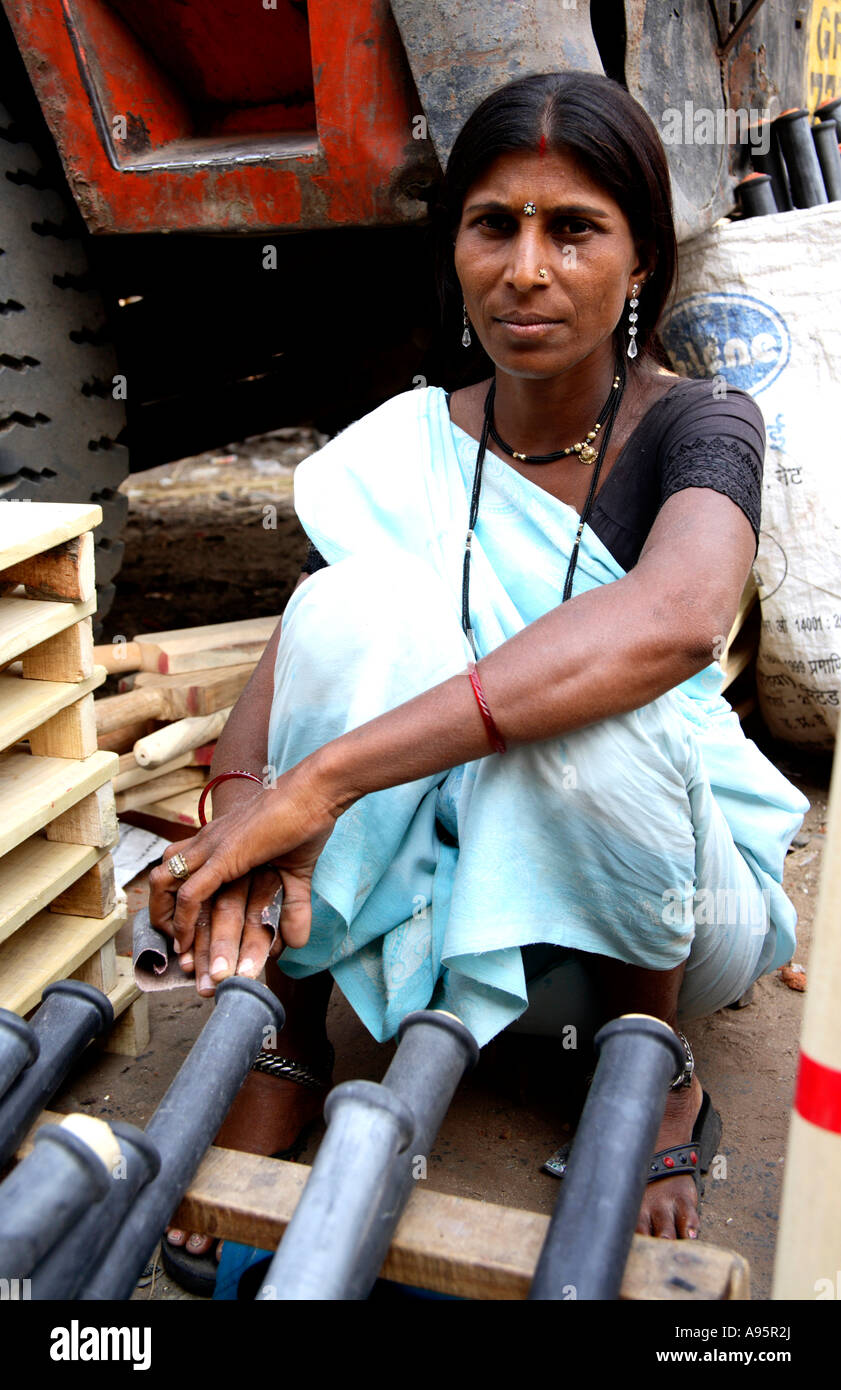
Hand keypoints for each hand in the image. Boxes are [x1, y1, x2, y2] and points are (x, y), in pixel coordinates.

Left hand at [148, 760, 340, 990]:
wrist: (315, 791)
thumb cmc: (307, 818)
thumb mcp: (294, 869)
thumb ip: (292, 904)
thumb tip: (297, 943)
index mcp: (219, 839)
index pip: (181, 869)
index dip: (175, 902)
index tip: (184, 937)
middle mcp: (207, 841)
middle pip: (162, 875)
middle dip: (160, 911)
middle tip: (174, 943)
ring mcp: (212, 847)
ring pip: (164, 883)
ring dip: (164, 917)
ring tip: (177, 947)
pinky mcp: (224, 857)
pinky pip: (190, 893)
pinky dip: (184, 920)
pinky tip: (188, 942)